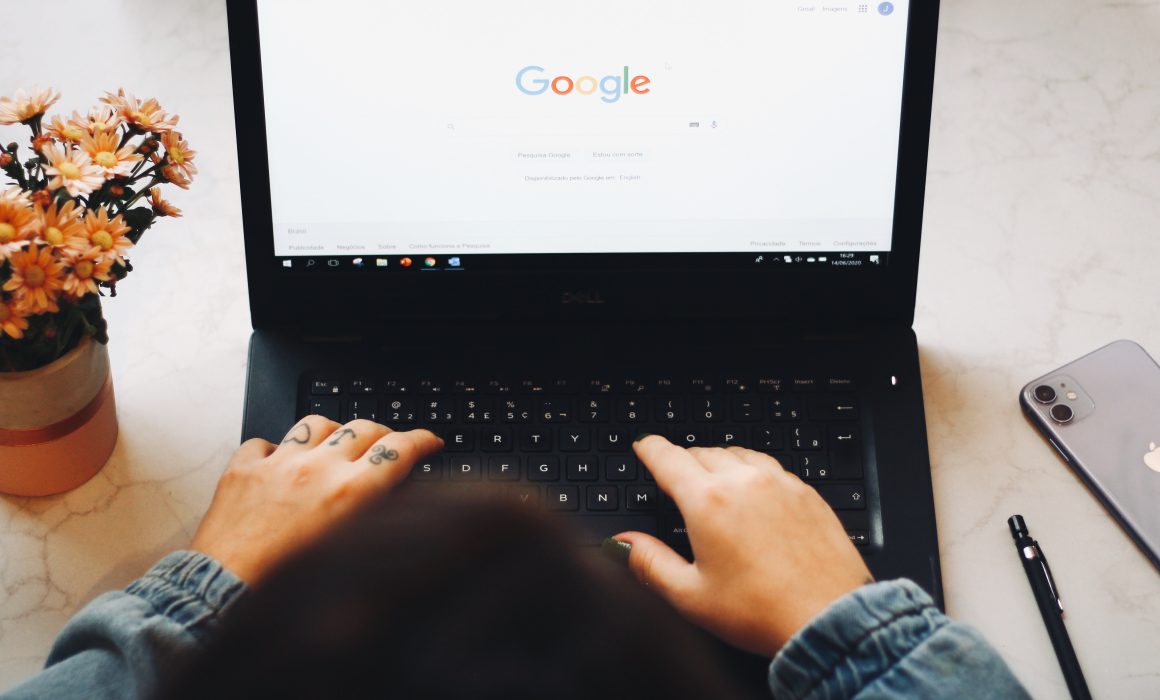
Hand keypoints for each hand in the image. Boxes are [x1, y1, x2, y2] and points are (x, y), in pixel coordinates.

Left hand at [191, 416, 441, 583]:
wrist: (227, 594)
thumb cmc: (288, 587)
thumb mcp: (352, 554)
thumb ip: (376, 518)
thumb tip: (392, 497)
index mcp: (352, 493)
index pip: (399, 449)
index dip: (422, 440)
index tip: (429, 441)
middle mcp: (317, 470)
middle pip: (364, 427)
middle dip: (383, 432)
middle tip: (387, 445)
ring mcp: (278, 465)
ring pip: (317, 424)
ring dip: (333, 432)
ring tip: (334, 446)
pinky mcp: (243, 469)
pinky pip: (264, 442)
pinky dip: (275, 449)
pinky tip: (279, 463)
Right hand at [613, 435, 871, 656]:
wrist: (829, 619)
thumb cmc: (762, 612)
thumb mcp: (690, 595)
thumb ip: (649, 562)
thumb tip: (621, 544)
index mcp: (708, 502)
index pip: (669, 458)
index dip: (651, 449)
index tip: (645, 446)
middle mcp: (744, 482)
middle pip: (702, 452)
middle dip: (683, 459)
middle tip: (675, 474)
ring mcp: (780, 484)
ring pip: (739, 454)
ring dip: (719, 461)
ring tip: (712, 480)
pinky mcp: (807, 494)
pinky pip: (771, 467)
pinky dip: (753, 471)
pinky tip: (753, 492)